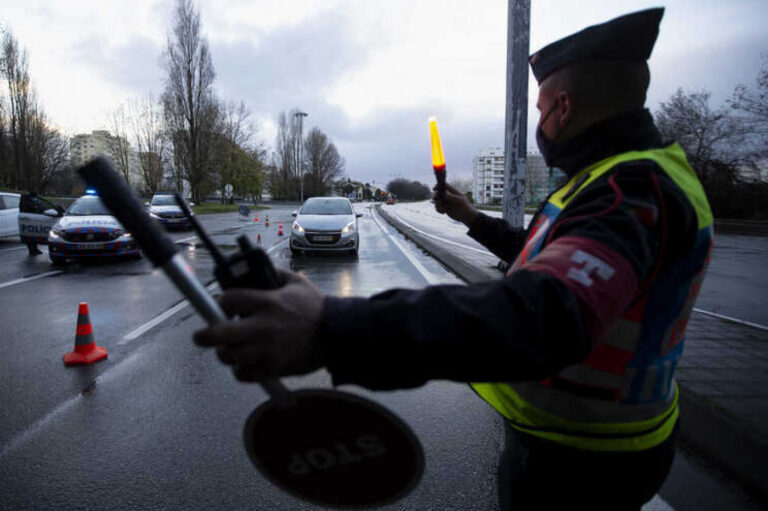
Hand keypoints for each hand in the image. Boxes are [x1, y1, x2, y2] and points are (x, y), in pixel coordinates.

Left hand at [193, 270, 324, 381]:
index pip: (228, 300)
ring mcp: (267, 349)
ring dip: (224, 354)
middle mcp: (262, 326)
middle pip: (218, 333)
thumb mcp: (297, 282)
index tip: (223, 306)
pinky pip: (245, 374)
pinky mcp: (273, 367)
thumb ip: (276, 274)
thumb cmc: (316, 308)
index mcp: (267, 302)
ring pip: (229, 356)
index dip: (221, 303)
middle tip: (201, 336)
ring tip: (227, 350)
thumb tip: (261, 270)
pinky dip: (241, 371)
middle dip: (204, 336)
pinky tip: (245, 364)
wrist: (337, 334)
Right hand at [433, 184, 478, 225]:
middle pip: (438, 192)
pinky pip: (437, 207)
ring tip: (444, 210)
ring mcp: (445, 201)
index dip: (438, 185)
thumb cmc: (464, 207)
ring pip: (436, 200)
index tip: (434, 189)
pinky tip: (443, 212)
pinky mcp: (443, 207)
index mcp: (452, 191)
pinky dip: (438, 210)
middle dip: (436, 196)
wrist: (466, 216)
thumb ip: (451, 196)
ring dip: (438, 205)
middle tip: (435, 199)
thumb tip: (444, 192)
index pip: (444, 185)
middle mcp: (448, 195)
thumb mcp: (458, 201)